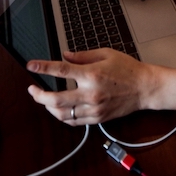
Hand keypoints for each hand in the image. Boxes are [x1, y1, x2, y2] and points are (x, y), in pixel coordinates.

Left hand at [27, 49, 155, 124]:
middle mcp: (91, 94)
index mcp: (92, 75)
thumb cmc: (127, 69)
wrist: (145, 88)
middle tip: (32, 90)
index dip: (43, 67)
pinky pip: (74, 122)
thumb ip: (82, 56)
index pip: (61, 71)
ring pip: (62, 114)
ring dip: (48, 107)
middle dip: (39, 95)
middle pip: (56, 99)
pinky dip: (62, 117)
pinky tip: (58, 109)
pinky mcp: (97, 119)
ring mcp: (93, 109)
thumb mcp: (106, 54)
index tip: (31, 65)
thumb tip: (64, 56)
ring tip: (43, 99)